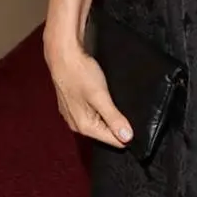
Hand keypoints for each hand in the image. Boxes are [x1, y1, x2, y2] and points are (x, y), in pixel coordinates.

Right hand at [44, 32, 131, 148]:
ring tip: (113, 100)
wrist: (63, 55)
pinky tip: (104, 97)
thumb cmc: (79, 73)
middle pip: (106, 133)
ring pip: (100, 123)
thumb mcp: (101, 96)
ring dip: (109, 115)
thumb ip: (114, 118)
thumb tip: (127, 137)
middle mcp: (77, 125)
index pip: (113, 141)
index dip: (127, 133)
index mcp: (84, 126)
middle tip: (122, 106)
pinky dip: (101, 108)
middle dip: (117, 123)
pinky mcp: (74, 106)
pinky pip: (93, 114)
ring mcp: (74, 116)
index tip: (134, 121)